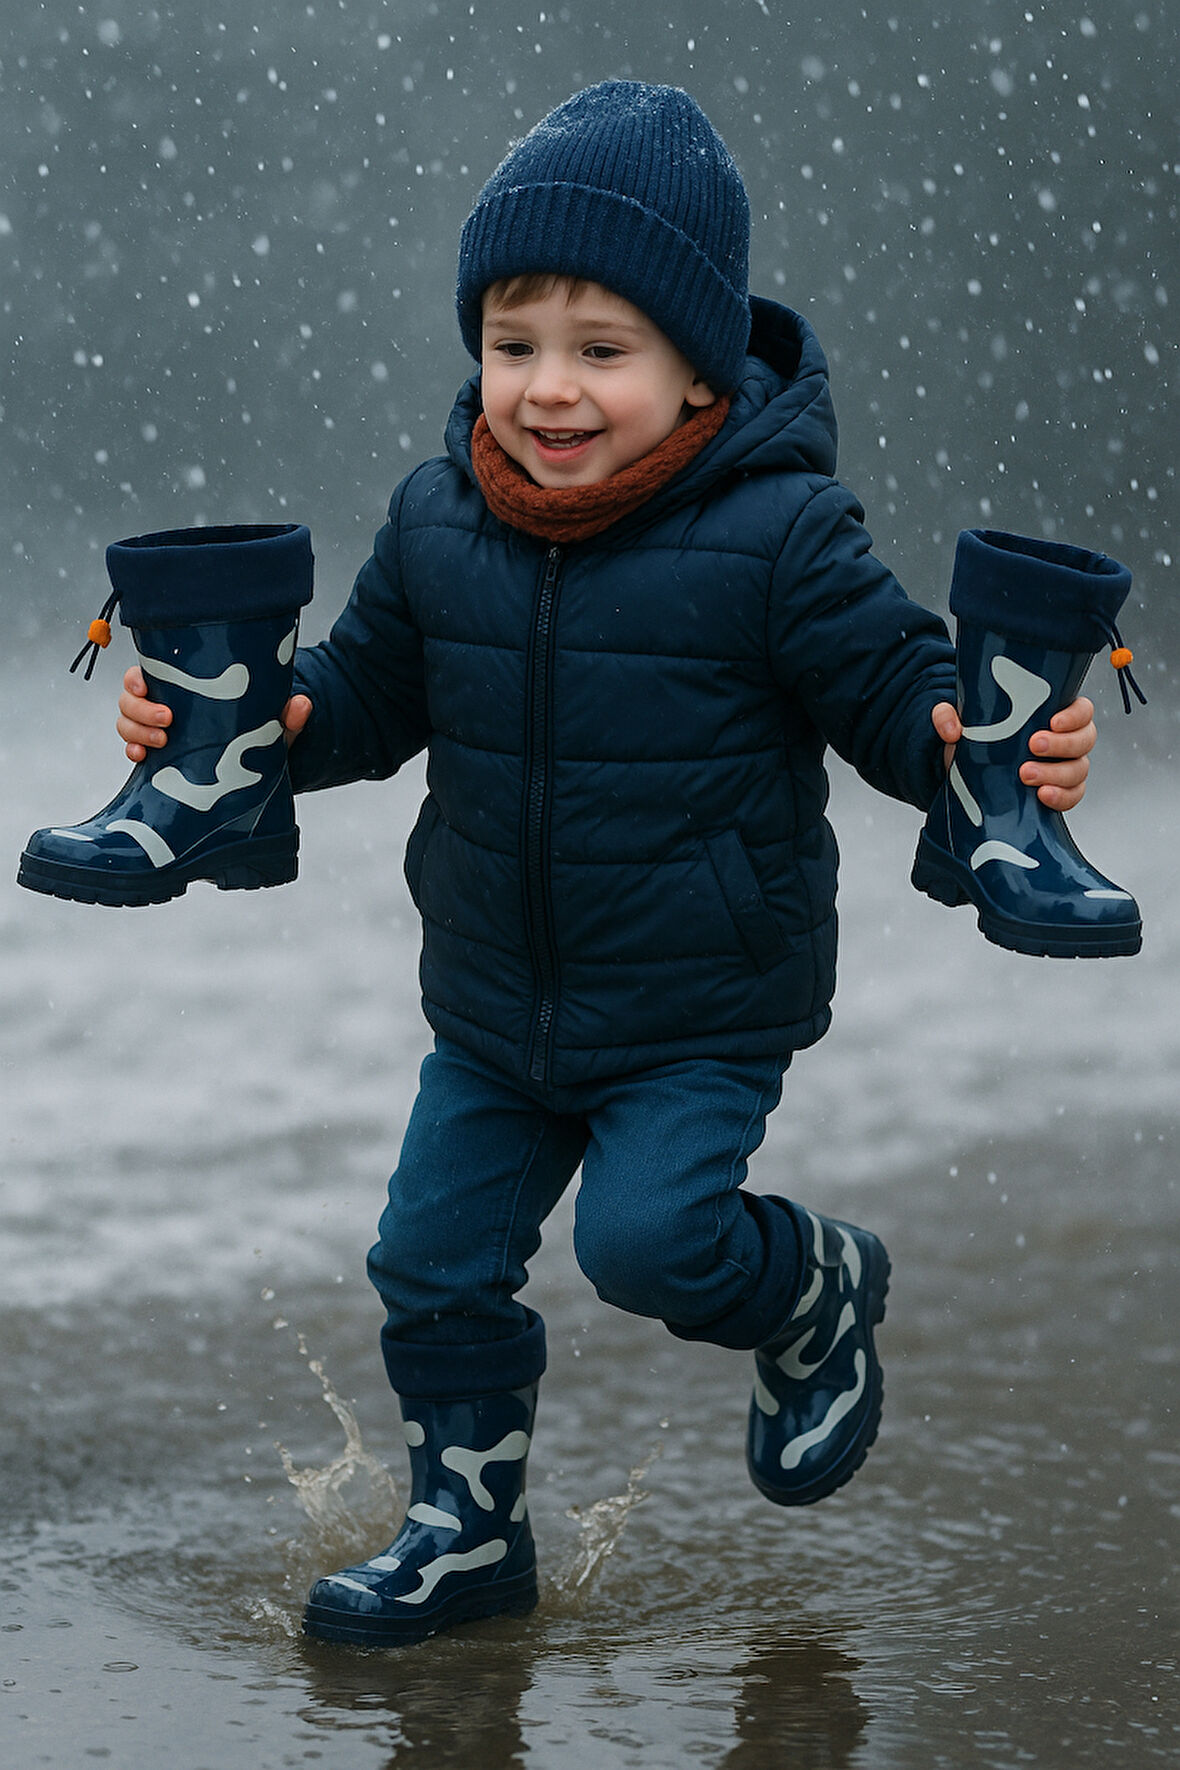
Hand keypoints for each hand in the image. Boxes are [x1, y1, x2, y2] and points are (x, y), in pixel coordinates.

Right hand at [117, 666, 311, 761]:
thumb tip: (302, 702)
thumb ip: (286, 716)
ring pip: (127, 723)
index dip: (138, 679)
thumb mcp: (272, 725)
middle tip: (168, 720)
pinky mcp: (158, 756)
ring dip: (137, 731)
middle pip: (131, 698)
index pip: (147, 673)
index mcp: (186, 687)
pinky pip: (132, 749)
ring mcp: (158, 730)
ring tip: (163, 742)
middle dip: (141, 709)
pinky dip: (132, 752)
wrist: (256, 768)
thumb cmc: (257, 732)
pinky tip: (142, 760)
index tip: (148, 686)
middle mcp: (166, 704)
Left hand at [931, 696, 1094, 811]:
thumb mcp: (962, 723)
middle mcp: (1064, 741)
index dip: (1074, 716)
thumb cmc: (980, 740)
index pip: (1081, 710)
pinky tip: (1042, 796)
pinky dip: (1061, 797)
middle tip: (1034, 746)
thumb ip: (948, 716)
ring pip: (1079, 769)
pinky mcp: (1058, 792)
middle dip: (1063, 744)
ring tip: (1026, 775)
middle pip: (1085, 740)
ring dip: (1056, 773)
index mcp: (1052, 715)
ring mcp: (1064, 768)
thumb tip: (951, 729)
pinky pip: (1072, 796)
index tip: (1052, 721)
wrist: (970, 774)